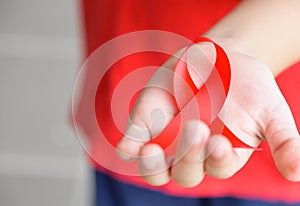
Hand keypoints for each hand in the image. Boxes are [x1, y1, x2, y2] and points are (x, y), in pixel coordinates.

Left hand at [116, 42, 299, 186]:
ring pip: (156, 169)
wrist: (218, 59)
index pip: (218, 168)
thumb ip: (284, 141)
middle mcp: (192, 153)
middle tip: (197, 128)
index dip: (218, 160)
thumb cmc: (247, 87)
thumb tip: (296, 174)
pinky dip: (130, 148)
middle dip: (189, 155)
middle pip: (186, 171)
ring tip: (152, 151)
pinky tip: (130, 147)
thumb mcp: (272, 110)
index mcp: (221, 154)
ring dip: (152, 165)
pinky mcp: (147, 125)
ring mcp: (167, 141)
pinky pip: (133, 144)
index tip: (220, 141)